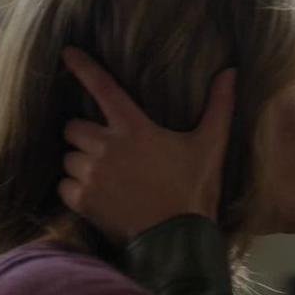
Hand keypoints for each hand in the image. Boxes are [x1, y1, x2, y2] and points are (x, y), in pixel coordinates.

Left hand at [57, 47, 235, 243]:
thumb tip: (230, 71)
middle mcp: (107, 147)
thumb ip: (219, 106)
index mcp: (134, 128)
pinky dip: (74, 189)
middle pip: (73, 126)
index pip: (102, 87)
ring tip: (104, 177)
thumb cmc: (194, 191)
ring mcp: (92, 175)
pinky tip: (97, 196)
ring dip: (79, 163)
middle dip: (83, 134)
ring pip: (68, 157)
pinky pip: (64, 185)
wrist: (177, 242)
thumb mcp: (210, 146)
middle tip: (104, 149)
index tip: (66, 52)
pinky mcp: (82, 201)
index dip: (82, 67)